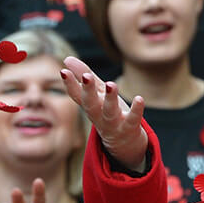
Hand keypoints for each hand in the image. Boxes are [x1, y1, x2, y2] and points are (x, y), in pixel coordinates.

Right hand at [60, 56, 147, 170]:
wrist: (123, 144)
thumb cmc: (107, 113)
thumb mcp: (97, 94)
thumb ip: (84, 77)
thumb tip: (67, 58)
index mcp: (90, 106)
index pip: (77, 95)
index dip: (70, 84)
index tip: (63, 71)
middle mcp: (99, 116)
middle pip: (91, 104)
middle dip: (88, 91)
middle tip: (86, 76)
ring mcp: (114, 123)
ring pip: (110, 112)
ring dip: (110, 99)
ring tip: (110, 84)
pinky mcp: (130, 128)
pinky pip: (133, 120)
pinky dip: (136, 110)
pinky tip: (140, 98)